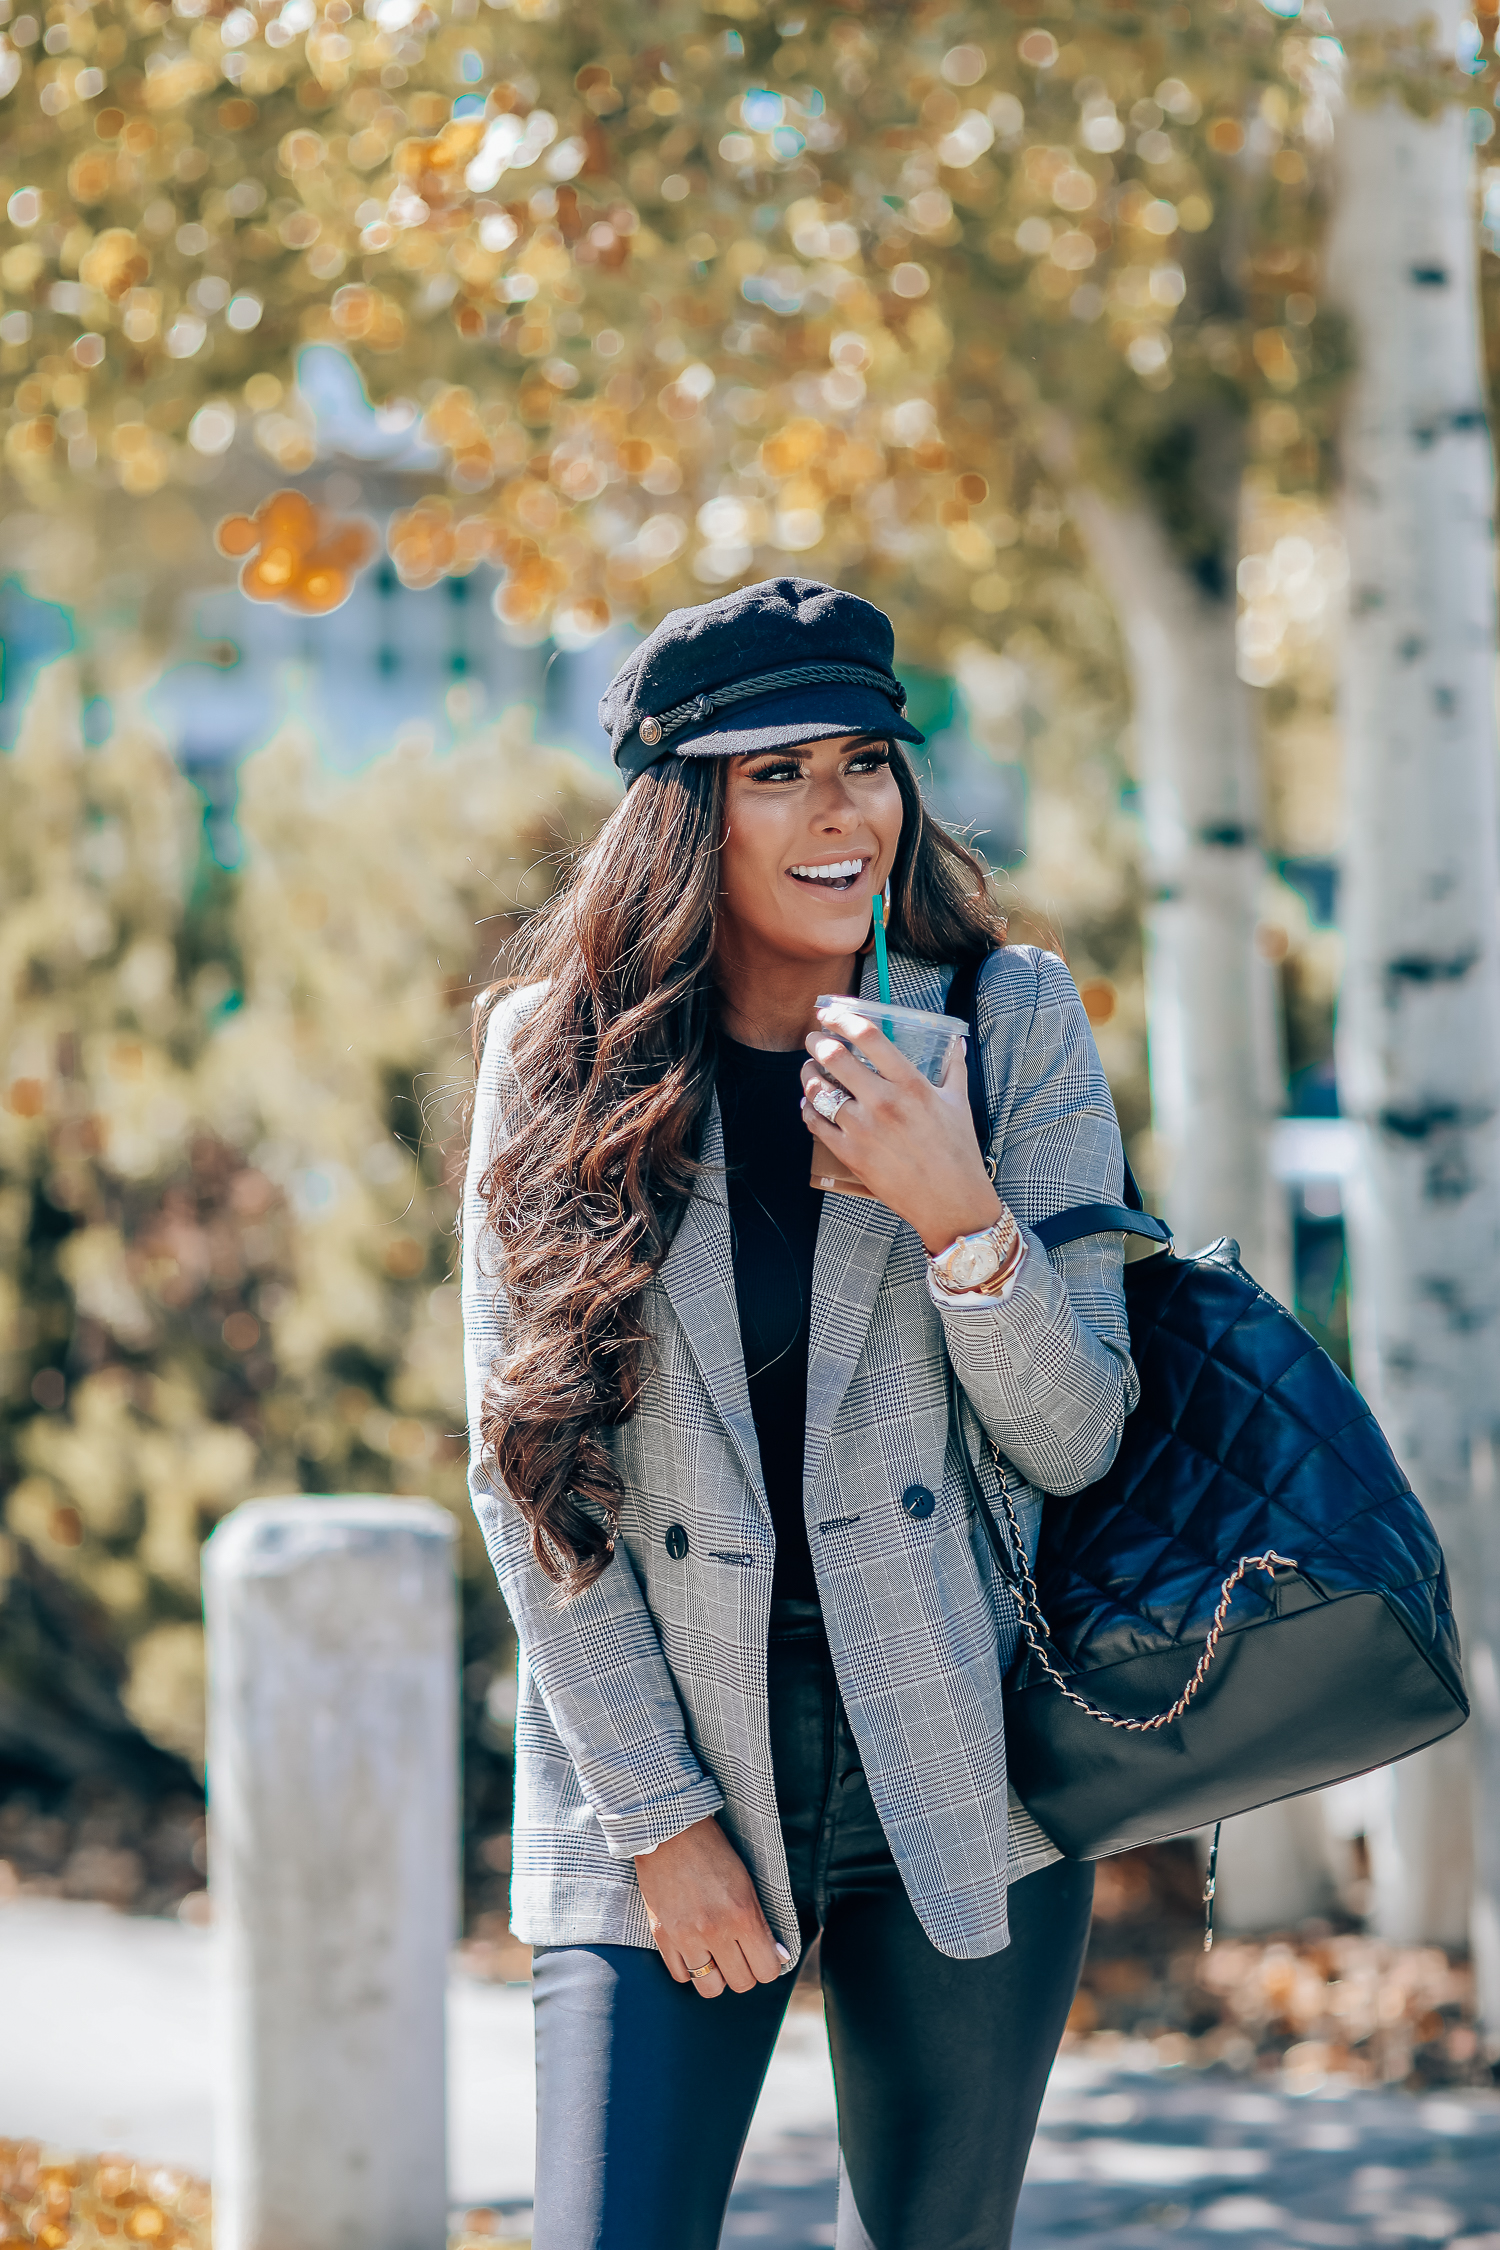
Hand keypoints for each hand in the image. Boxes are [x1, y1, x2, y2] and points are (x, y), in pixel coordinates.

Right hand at [634, 1816, 789, 1997]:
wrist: (670, 1831)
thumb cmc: (713, 1852)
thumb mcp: (747, 1884)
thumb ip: (762, 1924)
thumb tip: (779, 1957)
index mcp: (742, 1916)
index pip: (766, 1970)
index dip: (768, 1966)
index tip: (762, 1956)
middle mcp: (714, 1931)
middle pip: (741, 1983)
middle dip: (745, 1972)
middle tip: (740, 1953)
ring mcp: (685, 1937)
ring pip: (710, 1988)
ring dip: (717, 1976)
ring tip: (716, 1956)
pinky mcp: (661, 1937)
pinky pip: (681, 1977)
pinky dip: (690, 1968)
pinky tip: (694, 1949)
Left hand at [801, 1004, 1002, 1253]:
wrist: (951, 1200)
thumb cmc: (957, 1151)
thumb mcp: (959, 1102)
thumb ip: (954, 1067)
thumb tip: (957, 1041)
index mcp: (911, 1084)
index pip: (869, 1037)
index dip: (843, 1017)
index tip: (831, 1012)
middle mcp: (883, 1102)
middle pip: (835, 1057)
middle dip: (817, 1041)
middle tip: (814, 1038)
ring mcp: (863, 1129)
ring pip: (819, 1090)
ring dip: (808, 1074)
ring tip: (809, 1068)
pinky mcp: (850, 1154)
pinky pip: (815, 1124)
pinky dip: (807, 1109)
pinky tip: (809, 1103)